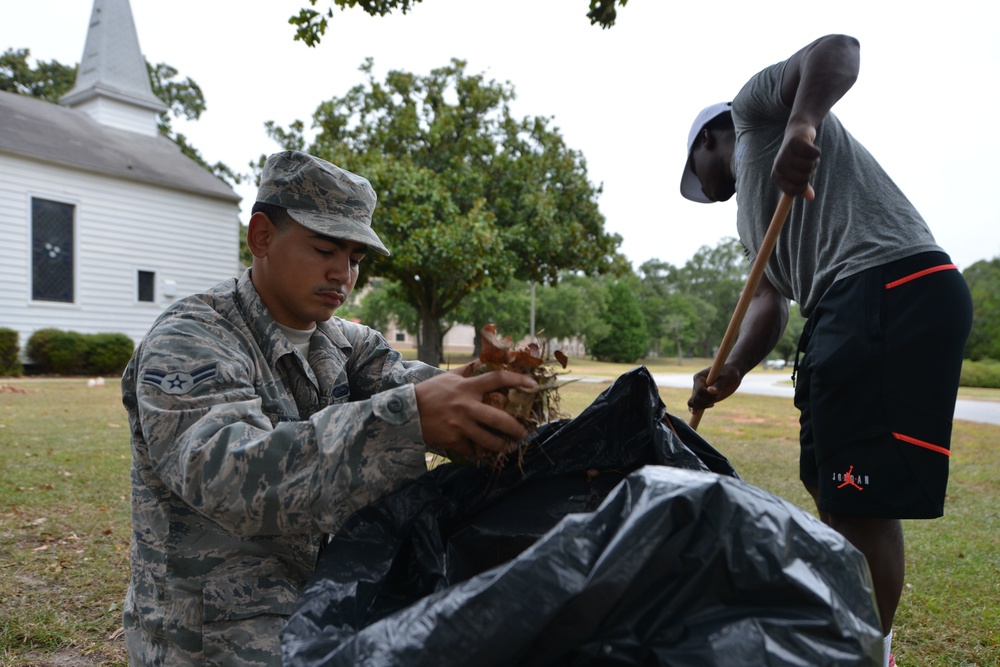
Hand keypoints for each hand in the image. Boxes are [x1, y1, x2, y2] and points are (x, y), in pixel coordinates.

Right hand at [415, 369, 537, 459]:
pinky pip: (471, 450)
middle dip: (516, 428)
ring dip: (502, 446)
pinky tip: (486, 455)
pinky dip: (480, 453)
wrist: (407, 411)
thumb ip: (469, 370)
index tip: (533, 384)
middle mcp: (466, 406)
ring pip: (488, 440)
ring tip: (510, 447)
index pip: (498, 379)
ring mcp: (460, 425)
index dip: (518, 380)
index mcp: (467, 387)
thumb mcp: (450, 377)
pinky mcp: (452, 440)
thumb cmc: (431, 392)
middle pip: (499, 419)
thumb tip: (485, 359)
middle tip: (524, 433)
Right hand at [687, 363, 742, 412]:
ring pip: (694, 403)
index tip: (717, 394)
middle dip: (706, 401)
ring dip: (704, 405)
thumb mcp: (727, 377)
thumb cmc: (730, 373)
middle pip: (695, 398)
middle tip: (716, 398)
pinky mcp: (703, 398)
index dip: (707, 395)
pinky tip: (696, 413)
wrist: (733, 375)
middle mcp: (697, 384)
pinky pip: (695, 405)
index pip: (698, 390)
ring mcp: (699, 392)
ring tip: (714, 400)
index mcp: (699, 377)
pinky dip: (696, 409)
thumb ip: (718, 384)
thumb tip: (710, 391)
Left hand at [771, 121, 818, 200]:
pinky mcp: (796, 142)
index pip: (794, 190)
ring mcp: (786, 154)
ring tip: (808, 155)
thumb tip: (811, 197)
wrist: (798, 133)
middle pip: (803, 179)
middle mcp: (779, 166)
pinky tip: (811, 147)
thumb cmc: (798, 158)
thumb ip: (803, 187)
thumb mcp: (798, 174)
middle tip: (806, 163)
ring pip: (809, 166)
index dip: (803, 187)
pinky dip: (816, 152)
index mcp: (777, 176)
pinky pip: (814, 154)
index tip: (804, 180)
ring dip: (814, 161)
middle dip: (810, 172)